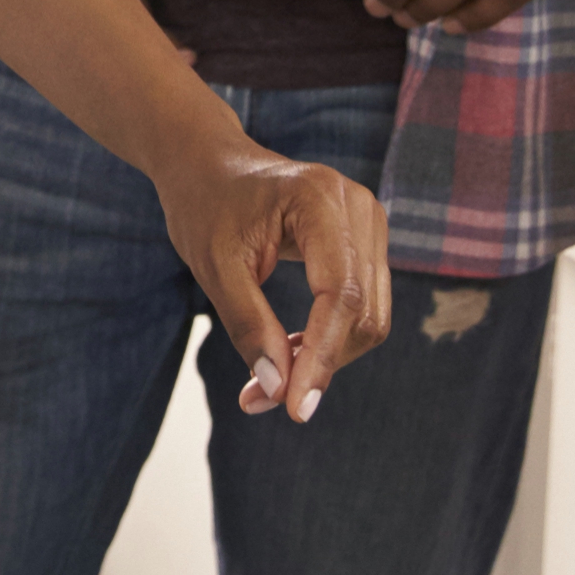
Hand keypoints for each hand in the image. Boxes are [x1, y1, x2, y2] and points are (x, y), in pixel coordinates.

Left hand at [152, 144, 391, 420]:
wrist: (209, 164)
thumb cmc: (205, 206)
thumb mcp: (214, 267)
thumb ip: (249, 325)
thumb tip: (278, 390)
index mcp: (319, 200)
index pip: (339, 294)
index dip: (322, 357)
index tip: (296, 410)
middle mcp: (359, 207)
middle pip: (362, 313)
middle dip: (320, 364)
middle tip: (259, 400)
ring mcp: (369, 223)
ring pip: (369, 317)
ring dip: (325, 358)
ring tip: (268, 379)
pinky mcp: (365, 243)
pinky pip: (362, 306)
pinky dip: (330, 339)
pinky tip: (290, 353)